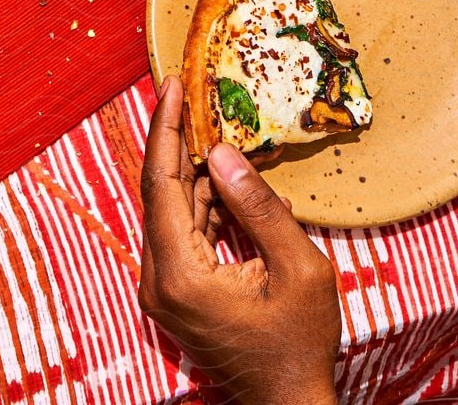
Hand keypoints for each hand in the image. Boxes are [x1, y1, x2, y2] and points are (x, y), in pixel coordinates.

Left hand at [138, 77, 342, 404]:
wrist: (287, 403)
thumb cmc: (299, 344)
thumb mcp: (298, 269)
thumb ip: (260, 207)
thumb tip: (222, 152)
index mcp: (181, 274)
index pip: (162, 183)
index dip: (166, 128)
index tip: (169, 85)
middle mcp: (159, 281)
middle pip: (161, 193)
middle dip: (177, 142)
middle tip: (188, 94)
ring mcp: (163, 290)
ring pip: (172, 213)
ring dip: (195, 175)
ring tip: (216, 131)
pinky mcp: (175, 295)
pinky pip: (183, 235)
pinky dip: (205, 207)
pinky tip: (231, 186)